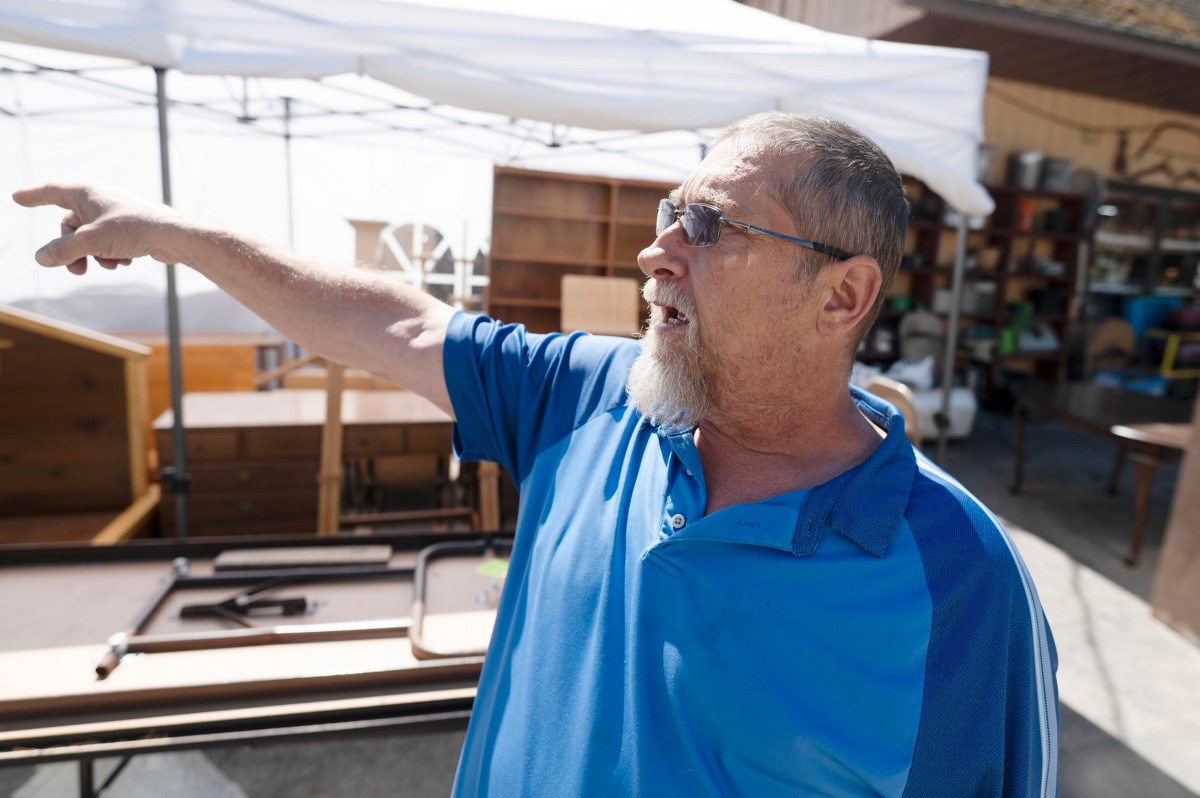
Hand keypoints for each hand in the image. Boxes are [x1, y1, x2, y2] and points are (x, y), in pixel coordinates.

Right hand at [12, 183, 183, 274]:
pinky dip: (112, 254)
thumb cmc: (132, 229)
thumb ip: (62, 250)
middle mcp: (99, 199)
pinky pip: (109, 243)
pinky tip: (126, 261)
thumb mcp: (90, 242)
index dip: (33, 196)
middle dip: (71, 250)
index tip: (16, 197)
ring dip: (94, 255)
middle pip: (70, 226)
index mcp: (86, 192)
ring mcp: (114, 213)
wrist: (173, 236)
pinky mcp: (129, 227)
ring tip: (111, 265)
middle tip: (77, 271)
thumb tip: (41, 258)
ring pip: (90, 238)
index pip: (51, 192)